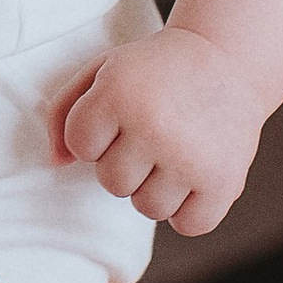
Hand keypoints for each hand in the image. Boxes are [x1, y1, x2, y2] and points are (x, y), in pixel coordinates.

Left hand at [56, 24, 266, 233]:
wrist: (226, 57)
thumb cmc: (155, 69)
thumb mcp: (102, 70)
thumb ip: (63, 112)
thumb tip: (57, 163)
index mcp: (117, 93)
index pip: (80, 146)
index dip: (98, 133)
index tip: (121, 112)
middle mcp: (153, 126)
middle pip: (112, 183)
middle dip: (126, 162)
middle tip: (152, 132)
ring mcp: (190, 158)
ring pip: (149, 208)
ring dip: (157, 187)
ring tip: (174, 152)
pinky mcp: (224, 182)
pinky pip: (189, 225)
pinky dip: (190, 210)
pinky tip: (194, 176)